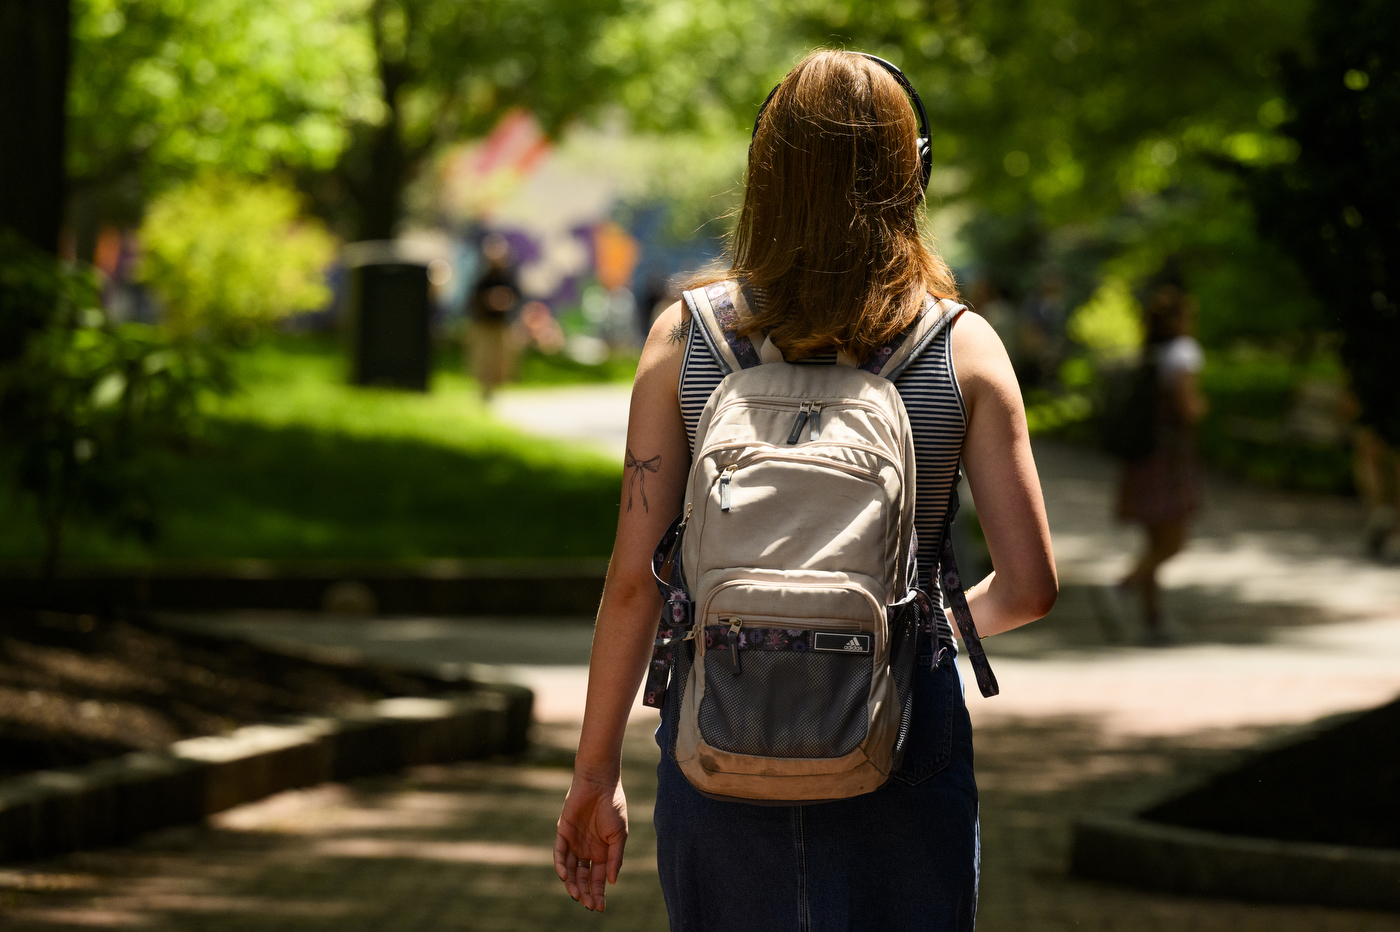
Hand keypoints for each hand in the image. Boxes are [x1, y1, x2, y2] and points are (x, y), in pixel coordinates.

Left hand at [554, 772, 627, 910]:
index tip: (600, 907)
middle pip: (583, 877)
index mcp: (602, 852)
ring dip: (572, 882)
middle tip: (588, 905)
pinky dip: (561, 864)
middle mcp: (586, 850)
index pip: (597, 878)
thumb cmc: (613, 807)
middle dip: (585, 892)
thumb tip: (612, 882)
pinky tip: (564, 875)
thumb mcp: (619, 836)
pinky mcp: (563, 832)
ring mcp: (574, 842)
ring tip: (575, 895)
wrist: (600, 783)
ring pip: (570, 869)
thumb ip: (615, 858)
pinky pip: (559, 853)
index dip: (598, 892)